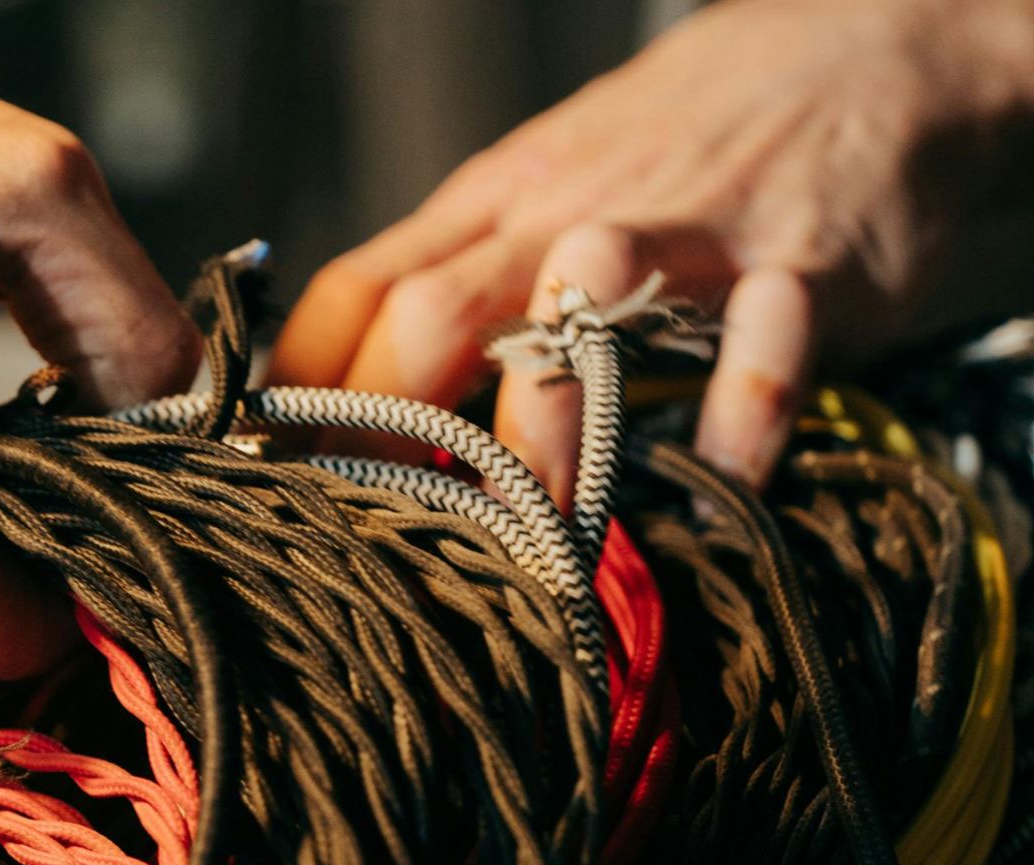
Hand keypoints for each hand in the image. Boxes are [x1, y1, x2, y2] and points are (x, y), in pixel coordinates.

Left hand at [273, 0, 1033, 500]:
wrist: (877, 50)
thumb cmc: (687, 144)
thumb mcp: (551, 188)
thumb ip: (466, 275)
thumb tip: (352, 385)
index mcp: (495, 202)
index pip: (361, 287)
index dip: (299, 386)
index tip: (263, 478)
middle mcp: (567, 216)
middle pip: (435, 310)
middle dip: (383, 424)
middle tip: (368, 537)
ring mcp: (685, 234)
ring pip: (583, 307)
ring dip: (547, 420)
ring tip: (534, 532)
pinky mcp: (805, 262)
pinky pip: (767, 341)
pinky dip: (743, 414)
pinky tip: (720, 484)